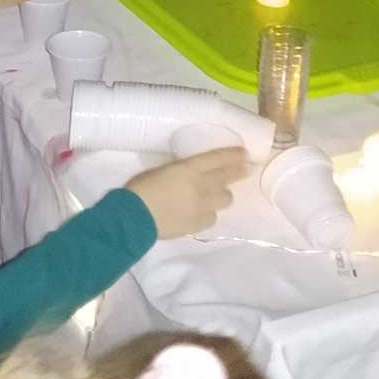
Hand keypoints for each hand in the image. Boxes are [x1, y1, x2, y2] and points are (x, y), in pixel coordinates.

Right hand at [126, 148, 247, 237]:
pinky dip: (209, 213)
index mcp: (188, 169)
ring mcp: (201, 207)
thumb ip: (180, 170)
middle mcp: (200, 186)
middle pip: (226, 178)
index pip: (217, 158)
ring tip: (216, 194)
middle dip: (238, 172)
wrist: (133, 218)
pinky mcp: (197, 224)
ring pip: (225, 199)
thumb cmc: (141, 188)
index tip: (244, 153)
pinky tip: (202, 212)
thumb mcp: (161, 170)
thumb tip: (189, 171)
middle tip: (245, 170)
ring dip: (222, 194)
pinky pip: (212, 217)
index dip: (232, 155)